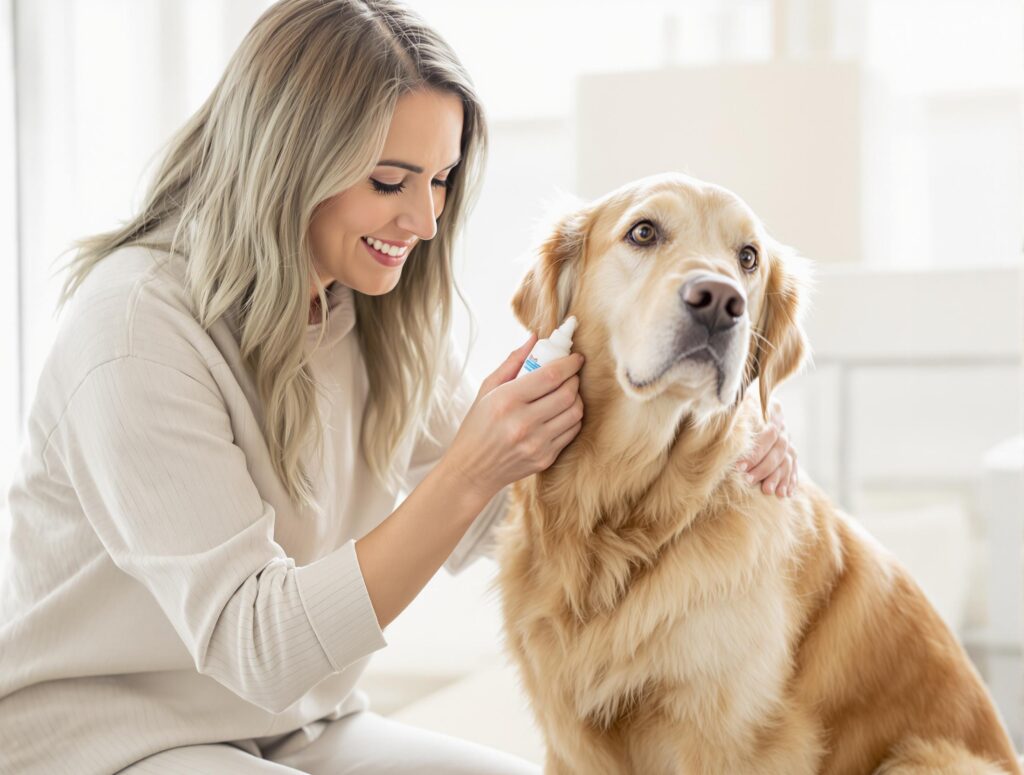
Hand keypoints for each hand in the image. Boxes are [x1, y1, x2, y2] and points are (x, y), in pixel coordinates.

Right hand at [443, 334, 584, 501]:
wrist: (472, 470)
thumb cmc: (477, 426)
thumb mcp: (487, 390)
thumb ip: (513, 363)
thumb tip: (535, 339)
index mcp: (506, 401)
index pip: (550, 376)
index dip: (569, 363)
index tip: (575, 357)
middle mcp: (523, 423)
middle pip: (567, 393)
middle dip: (574, 379)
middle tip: (571, 374)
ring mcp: (536, 443)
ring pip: (575, 413)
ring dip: (576, 398)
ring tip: (567, 392)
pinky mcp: (545, 458)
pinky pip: (572, 431)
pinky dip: (573, 418)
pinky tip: (562, 412)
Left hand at [737, 398, 797, 497]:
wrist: (759, 404)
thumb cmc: (743, 407)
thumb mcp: (743, 401)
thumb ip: (740, 406)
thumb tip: (729, 407)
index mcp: (774, 413)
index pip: (769, 434)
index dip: (755, 451)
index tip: (739, 466)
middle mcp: (784, 428)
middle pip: (778, 450)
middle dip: (763, 467)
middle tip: (748, 480)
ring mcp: (790, 442)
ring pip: (787, 461)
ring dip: (778, 477)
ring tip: (768, 491)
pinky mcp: (792, 455)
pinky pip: (794, 469)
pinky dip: (790, 481)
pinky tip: (785, 494)